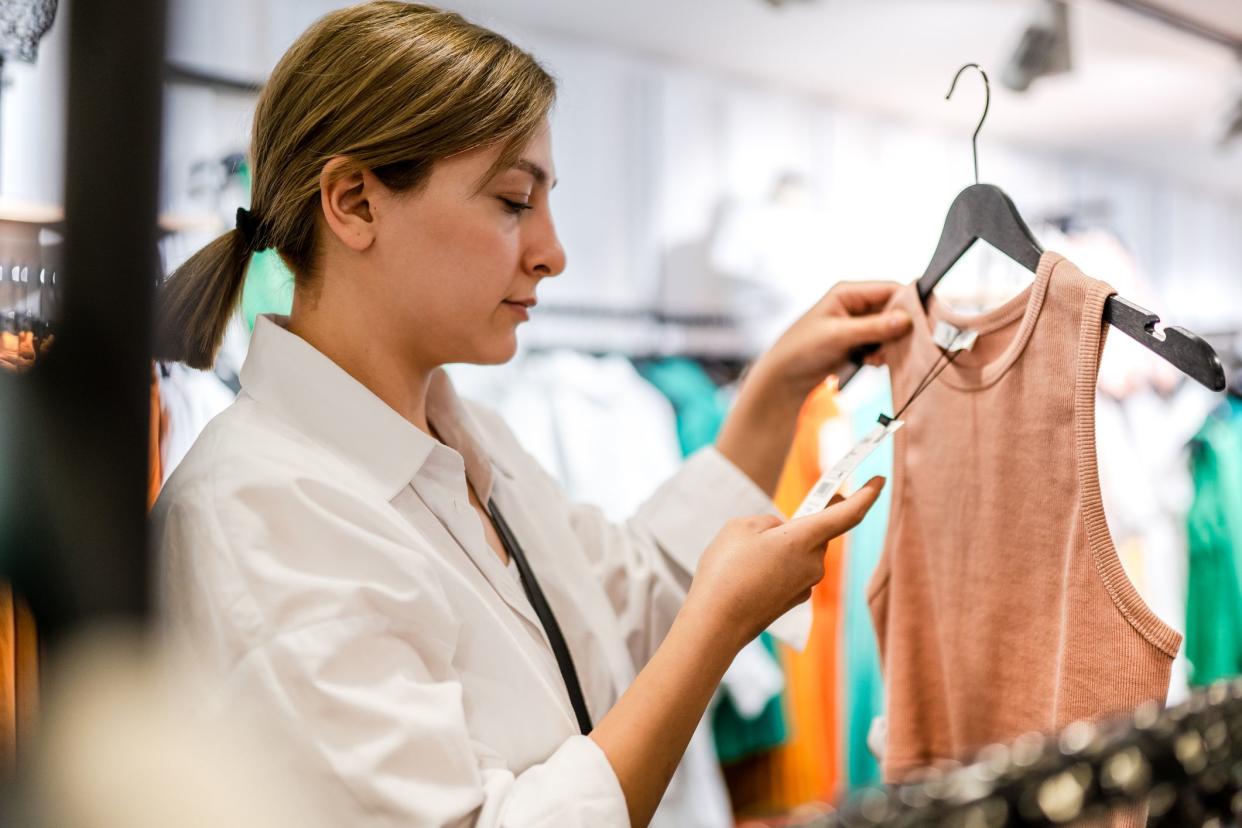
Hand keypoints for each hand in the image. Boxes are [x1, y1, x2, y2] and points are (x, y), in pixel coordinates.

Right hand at [684, 477, 884, 649]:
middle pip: (817, 532)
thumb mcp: (741, 528)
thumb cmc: (726, 571)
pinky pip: (790, 572)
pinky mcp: (793, 601)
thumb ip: (768, 523)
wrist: (715, 623)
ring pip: (800, 553)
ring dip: (782, 547)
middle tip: (779, 520)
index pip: (848, 513)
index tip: (881, 479)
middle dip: (801, 523)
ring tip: (744, 553)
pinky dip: (775, 567)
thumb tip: (780, 533)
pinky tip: (746, 574)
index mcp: (804, 538)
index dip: (867, 494)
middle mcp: (813, 563)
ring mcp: (805, 586)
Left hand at [752, 281, 911, 400]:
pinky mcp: (858, 341)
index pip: (890, 289)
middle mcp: (856, 304)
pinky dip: (881, 354)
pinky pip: (882, 344)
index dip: (909, 303)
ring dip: (889, 345)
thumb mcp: (838, 336)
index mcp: (848, 292)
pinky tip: (869, 363)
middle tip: (894, 347)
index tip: (924, 322)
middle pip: (894, 310)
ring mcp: (858, 324)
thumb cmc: (802, 349)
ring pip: (890, 330)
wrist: (785, 377)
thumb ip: (873, 327)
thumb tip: (906, 319)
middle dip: (898, 330)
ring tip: (873, 358)